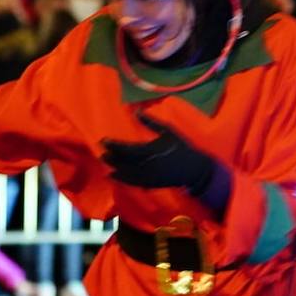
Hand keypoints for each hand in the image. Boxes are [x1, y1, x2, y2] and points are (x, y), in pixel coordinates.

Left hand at [101, 115, 218, 196]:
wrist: (194, 169)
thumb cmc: (181, 147)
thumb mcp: (168, 131)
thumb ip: (151, 122)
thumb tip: (136, 111)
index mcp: (151, 150)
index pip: (127, 148)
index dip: (114, 145)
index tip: (104, 141)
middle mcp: (147, 164)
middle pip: (124, 162)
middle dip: (112, 158)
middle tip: (101, 154)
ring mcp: (149, 176)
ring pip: (127, 173)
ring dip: (115, 169)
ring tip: (105, 165)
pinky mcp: (151, 184)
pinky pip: (134, 182)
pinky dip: (123, 180)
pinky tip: (114, 177)